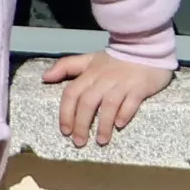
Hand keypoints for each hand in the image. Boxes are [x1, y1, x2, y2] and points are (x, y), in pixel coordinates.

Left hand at [42, 52, 170, 148]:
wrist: (145, 47)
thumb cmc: (115, 59)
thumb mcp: (89, 59)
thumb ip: (66, 66)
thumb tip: (44, 77)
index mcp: (89, 74)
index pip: (72, 94)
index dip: (66, 113)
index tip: (65, 131)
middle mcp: (103, 80)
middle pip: (87, 104)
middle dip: (81, 125)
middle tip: (79, 142)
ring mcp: (122, 84)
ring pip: (108, 106)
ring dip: (103, 125)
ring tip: (101, 141)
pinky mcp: (140, 88)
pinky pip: (131, 103)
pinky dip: (124, 114)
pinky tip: (120, 125)